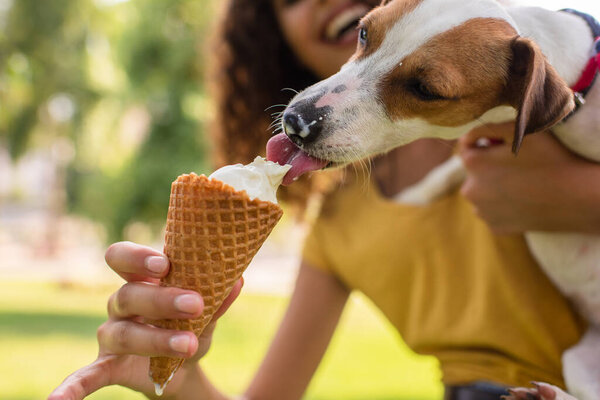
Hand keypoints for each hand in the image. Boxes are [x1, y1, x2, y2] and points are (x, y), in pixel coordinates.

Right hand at [48, 241, 241, 399]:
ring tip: (188, 345)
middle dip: (162, 299)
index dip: (138, 258)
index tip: (165, 264)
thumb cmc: (191, 324)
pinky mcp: (108, 365)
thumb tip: (237, 281)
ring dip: (156, 339)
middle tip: (196, 304)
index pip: (123, 257)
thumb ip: (218, 299)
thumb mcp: (207, 313)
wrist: (185, 363)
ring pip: (124, 333)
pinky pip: (86, 376)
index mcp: (140, 280)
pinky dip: (72, 388)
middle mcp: (120, 303)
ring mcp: (112, 334)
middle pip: (128, 295)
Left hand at [458, 122, 599, 233]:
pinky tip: (523, 200)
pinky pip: (493, 211)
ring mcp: (482, 211)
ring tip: (522, 183)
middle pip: (474, 172)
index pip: (468, 148)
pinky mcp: (495, 227)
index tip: (507, 147)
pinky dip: (503, 206)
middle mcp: (470, 190)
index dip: (488, 144)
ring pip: (482, 193)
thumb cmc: (551, 158)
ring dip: (494, 187)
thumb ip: (486, 128)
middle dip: (489, 167)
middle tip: (519, 166)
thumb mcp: (520, 131)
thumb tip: (465, 138)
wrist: (578, 198)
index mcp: (473, 164)